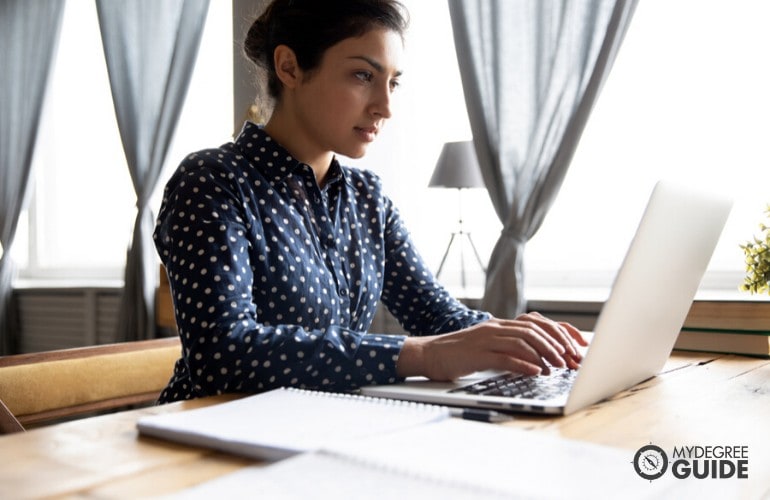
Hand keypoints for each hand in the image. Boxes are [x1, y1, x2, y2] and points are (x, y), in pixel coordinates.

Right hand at [396, 312, 587, 380]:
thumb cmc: (458, 354)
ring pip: (523, 341)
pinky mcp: (478, 354)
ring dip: (545, 354)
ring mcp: (486, 339)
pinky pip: (505, 357)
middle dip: (558, 345)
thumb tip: (539, 362)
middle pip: (535, 330)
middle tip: (572, 361)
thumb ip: (510, 350)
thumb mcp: (488, 348)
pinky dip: (524, 364)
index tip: (577, 348)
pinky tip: (537, 372)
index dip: (560, 334)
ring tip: (559, 367)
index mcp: (500, 325)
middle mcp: (496, 328)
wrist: (428, 354)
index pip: (538, 323)